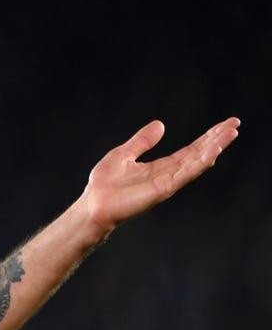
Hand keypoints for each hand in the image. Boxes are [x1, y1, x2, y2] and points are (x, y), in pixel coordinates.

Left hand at [79, 117, 240, 236]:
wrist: (93, 205)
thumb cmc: (104, 185)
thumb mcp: (123, 154)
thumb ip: (142, 141)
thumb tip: (160, 124)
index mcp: (159, 168)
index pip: (189, 151)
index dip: (206, 139)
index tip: (223, 126)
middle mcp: (168, 175)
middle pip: (198, 155)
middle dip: (216, 140)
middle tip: (235, 124)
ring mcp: (167, 183)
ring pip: (196, 162)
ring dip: (214, 147)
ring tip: (230, 133)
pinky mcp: (163, 189)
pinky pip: (185, 173)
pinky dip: (200, 161)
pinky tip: (213, 150)